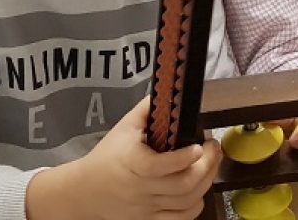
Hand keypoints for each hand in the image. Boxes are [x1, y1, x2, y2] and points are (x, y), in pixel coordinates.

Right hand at [28, 97, 221, 219]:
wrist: (83, 192)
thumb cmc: (107, 157)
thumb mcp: (124, 128)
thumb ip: (148, 109)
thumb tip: (171, 89)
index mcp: (132, 164)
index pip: (159, 166)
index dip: (183, 158)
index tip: (199, 145)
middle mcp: (140, 189)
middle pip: (183, 185)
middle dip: (208, 165)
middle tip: (213, 148)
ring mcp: (146, 208)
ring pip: (187, 202)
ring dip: (207, 182)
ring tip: (210, 164)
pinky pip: (180, 219)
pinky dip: (196, 204)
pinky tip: (199, 188)